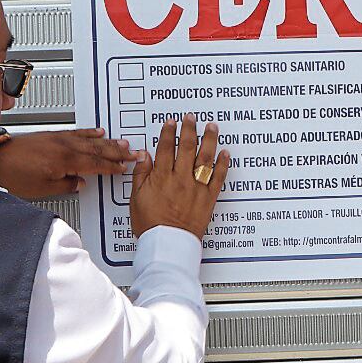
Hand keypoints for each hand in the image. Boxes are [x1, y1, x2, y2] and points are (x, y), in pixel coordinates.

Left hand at [0, 128, 134, 198]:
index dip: (112, 166)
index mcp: (65, 160)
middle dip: (116, 151)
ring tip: (121, 141)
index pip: (96, 163)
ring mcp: (58, 138)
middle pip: (97, 149)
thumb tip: (80, 183)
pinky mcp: (51, 135)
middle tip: (132, 152)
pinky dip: (89, 132)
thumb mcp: (43, 188)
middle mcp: (63, 146)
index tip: (124, 167)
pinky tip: (97, 131)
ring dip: (107, 141)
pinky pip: (77, 132)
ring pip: (90, 139)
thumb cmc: (14, 175)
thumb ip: (66, 184)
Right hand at [130, 114, 229, 239]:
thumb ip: (141, 174)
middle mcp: (180, 179)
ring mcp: (196, 187)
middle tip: (191, 118)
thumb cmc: (150, 224)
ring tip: (211, 127)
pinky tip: (225, 153)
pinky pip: (218, 178)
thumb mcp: (136, 198)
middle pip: (187, 148)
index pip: (166, 148)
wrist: (167, 244)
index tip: (171, 122)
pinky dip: (223, 164)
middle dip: (189, 130)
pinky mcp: (208, 198)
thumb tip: (144, 155)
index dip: (168, 132)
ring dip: (209, 140)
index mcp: (161, 177)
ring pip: (205, 158)